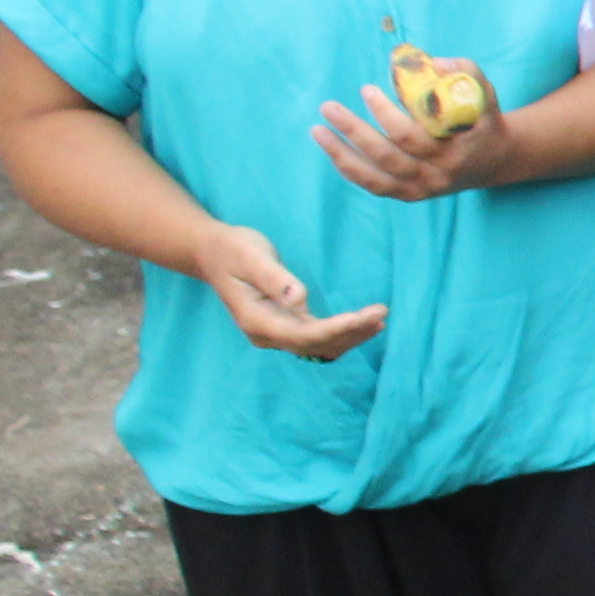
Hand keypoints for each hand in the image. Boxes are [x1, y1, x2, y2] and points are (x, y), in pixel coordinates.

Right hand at [187, 220, 380, 361]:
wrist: (213, 253)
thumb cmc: (232, 250)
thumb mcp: (251, 256)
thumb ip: (274, 278)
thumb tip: (298, 299)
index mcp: (256, 320)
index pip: (303, 335)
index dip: (336, 329)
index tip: (364, 317)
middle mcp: (266, 333)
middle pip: (315, 344)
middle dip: (350, 333)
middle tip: (381, 313)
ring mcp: (276, 332)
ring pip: (319, 345)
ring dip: (351, 336)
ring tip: (379, 320)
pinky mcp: (285, 325)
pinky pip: (318, 337)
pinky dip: (343, 333)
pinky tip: (366, 324)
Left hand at [318, 77, 513, 202]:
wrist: (496, 160)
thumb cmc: (483, 119)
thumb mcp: (484, 93)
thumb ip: (464, 72)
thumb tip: (431, 62)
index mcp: (455, 151)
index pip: (410, 137)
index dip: (383, 114)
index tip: (366, 90)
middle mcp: (437, 174)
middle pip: (387, 156)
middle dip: (353, 130)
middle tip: (328, 107)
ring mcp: (423, 188)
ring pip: (375, 177)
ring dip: (342, 154)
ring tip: (317, 130)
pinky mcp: (412, 195)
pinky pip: (374, 186)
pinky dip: (350, 169)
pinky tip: (332, 149)